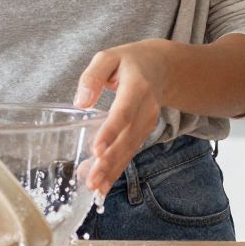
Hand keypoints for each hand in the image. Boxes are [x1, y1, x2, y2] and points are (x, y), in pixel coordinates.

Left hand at [75, 40, 177, 196]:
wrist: (164, 68)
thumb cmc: (129, 62)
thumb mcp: (108, 57)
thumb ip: (93, 76)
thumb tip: (80, 102)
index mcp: (137, 86)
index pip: (123, 112)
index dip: (111, 132)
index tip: (97, 150)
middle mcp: (146, 108)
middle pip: (128, 137)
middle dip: (110, 161)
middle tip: (92, 179)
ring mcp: (147, 123)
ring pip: (130, 149)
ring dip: (113, 170)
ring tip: (94, 188)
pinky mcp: (143, 132)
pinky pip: (130, 153)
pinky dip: (117, 170)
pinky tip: (102, 186)